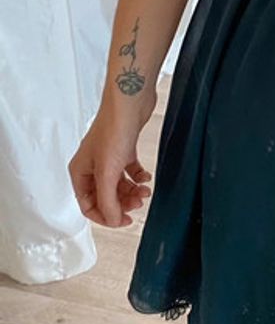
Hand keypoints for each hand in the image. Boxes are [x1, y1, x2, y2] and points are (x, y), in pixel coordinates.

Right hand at [68, 99, 153, 228]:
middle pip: (105, 196)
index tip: (123, 221)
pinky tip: (146, 178)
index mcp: (79, 171)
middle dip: (122, 203)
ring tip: (145, 191)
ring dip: (132, 192)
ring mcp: (108, 157)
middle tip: (138, 204)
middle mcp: (91, 165)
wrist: (130, 102)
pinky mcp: (123, 148)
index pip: (88, 205)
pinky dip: (138, 177)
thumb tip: (114, 220)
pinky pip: (129, 171)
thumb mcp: (107, 172)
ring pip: (118, 185)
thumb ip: (108, 200)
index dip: (106, 216)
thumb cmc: (113, 129)